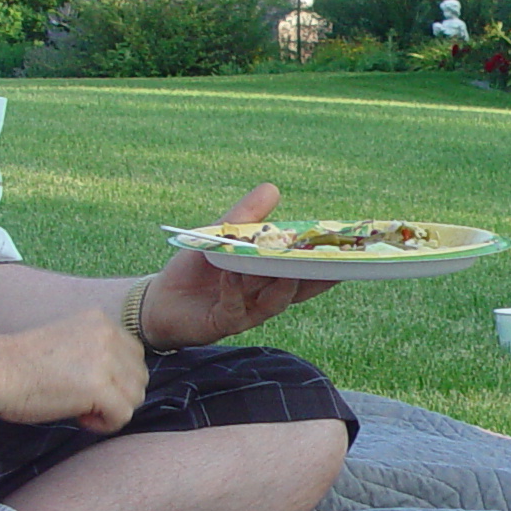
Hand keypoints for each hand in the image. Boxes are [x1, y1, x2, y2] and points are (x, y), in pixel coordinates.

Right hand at [0, 311, 149, 431]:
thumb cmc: (20, 365)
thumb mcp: (68, 343)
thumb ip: (97, 351)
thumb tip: (123, 382)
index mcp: (101, 321)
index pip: (134, 355)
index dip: (115, 377)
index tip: (86, 385)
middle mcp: (108, 334)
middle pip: (139, 376)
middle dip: (118, 394)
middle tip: (84, 400)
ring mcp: (106, 360)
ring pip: (135, 397)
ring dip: (112, 409)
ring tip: (81, 409)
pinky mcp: (100, 387)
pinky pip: (123, 415)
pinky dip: (105, 424)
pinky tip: (81, 419)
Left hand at [146, 184, 339, 345]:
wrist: (160, 301)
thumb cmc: (196, 268)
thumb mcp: (220, 235)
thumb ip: (246, 216)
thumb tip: (273, 187)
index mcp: (270, 276)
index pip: (305, 270)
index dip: (328, 263)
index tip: (350, 250)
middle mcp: (265, 296)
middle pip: (300, 288)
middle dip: (318, 275)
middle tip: (335, 261)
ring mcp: (248, 312)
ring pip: (275, 301)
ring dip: (283, 284)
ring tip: (289, 267)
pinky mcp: (223, 323)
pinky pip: (234, 307)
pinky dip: (235, 290)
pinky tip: (232, 274)